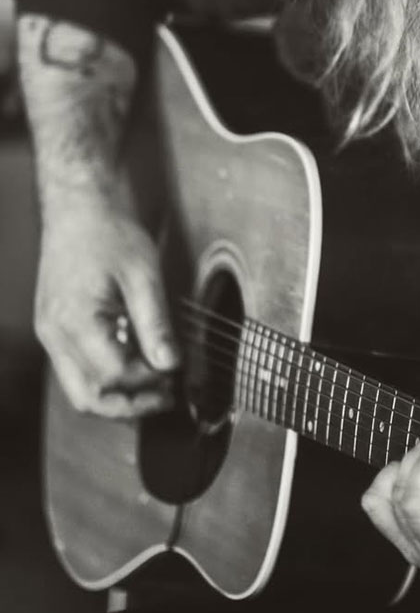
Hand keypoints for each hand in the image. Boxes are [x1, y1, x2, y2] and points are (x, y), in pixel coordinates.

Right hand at [35, 194, 178, 417]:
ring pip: (79, 388)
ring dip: (118, 395)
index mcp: (75, 321)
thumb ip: (156, 323)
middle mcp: (55, 333)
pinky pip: (76, 368)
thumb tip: (170, 364)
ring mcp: (51, 332)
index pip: (113, 376)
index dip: (148, 384)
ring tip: (155, 385)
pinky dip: (105, 376)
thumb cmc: (109, 232)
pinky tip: (134, 364)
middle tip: (166, 397)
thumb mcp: (143, 274)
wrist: (79, 205)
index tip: (176, 378)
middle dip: (129, 406)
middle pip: (88, 397)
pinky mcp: (55, 328)